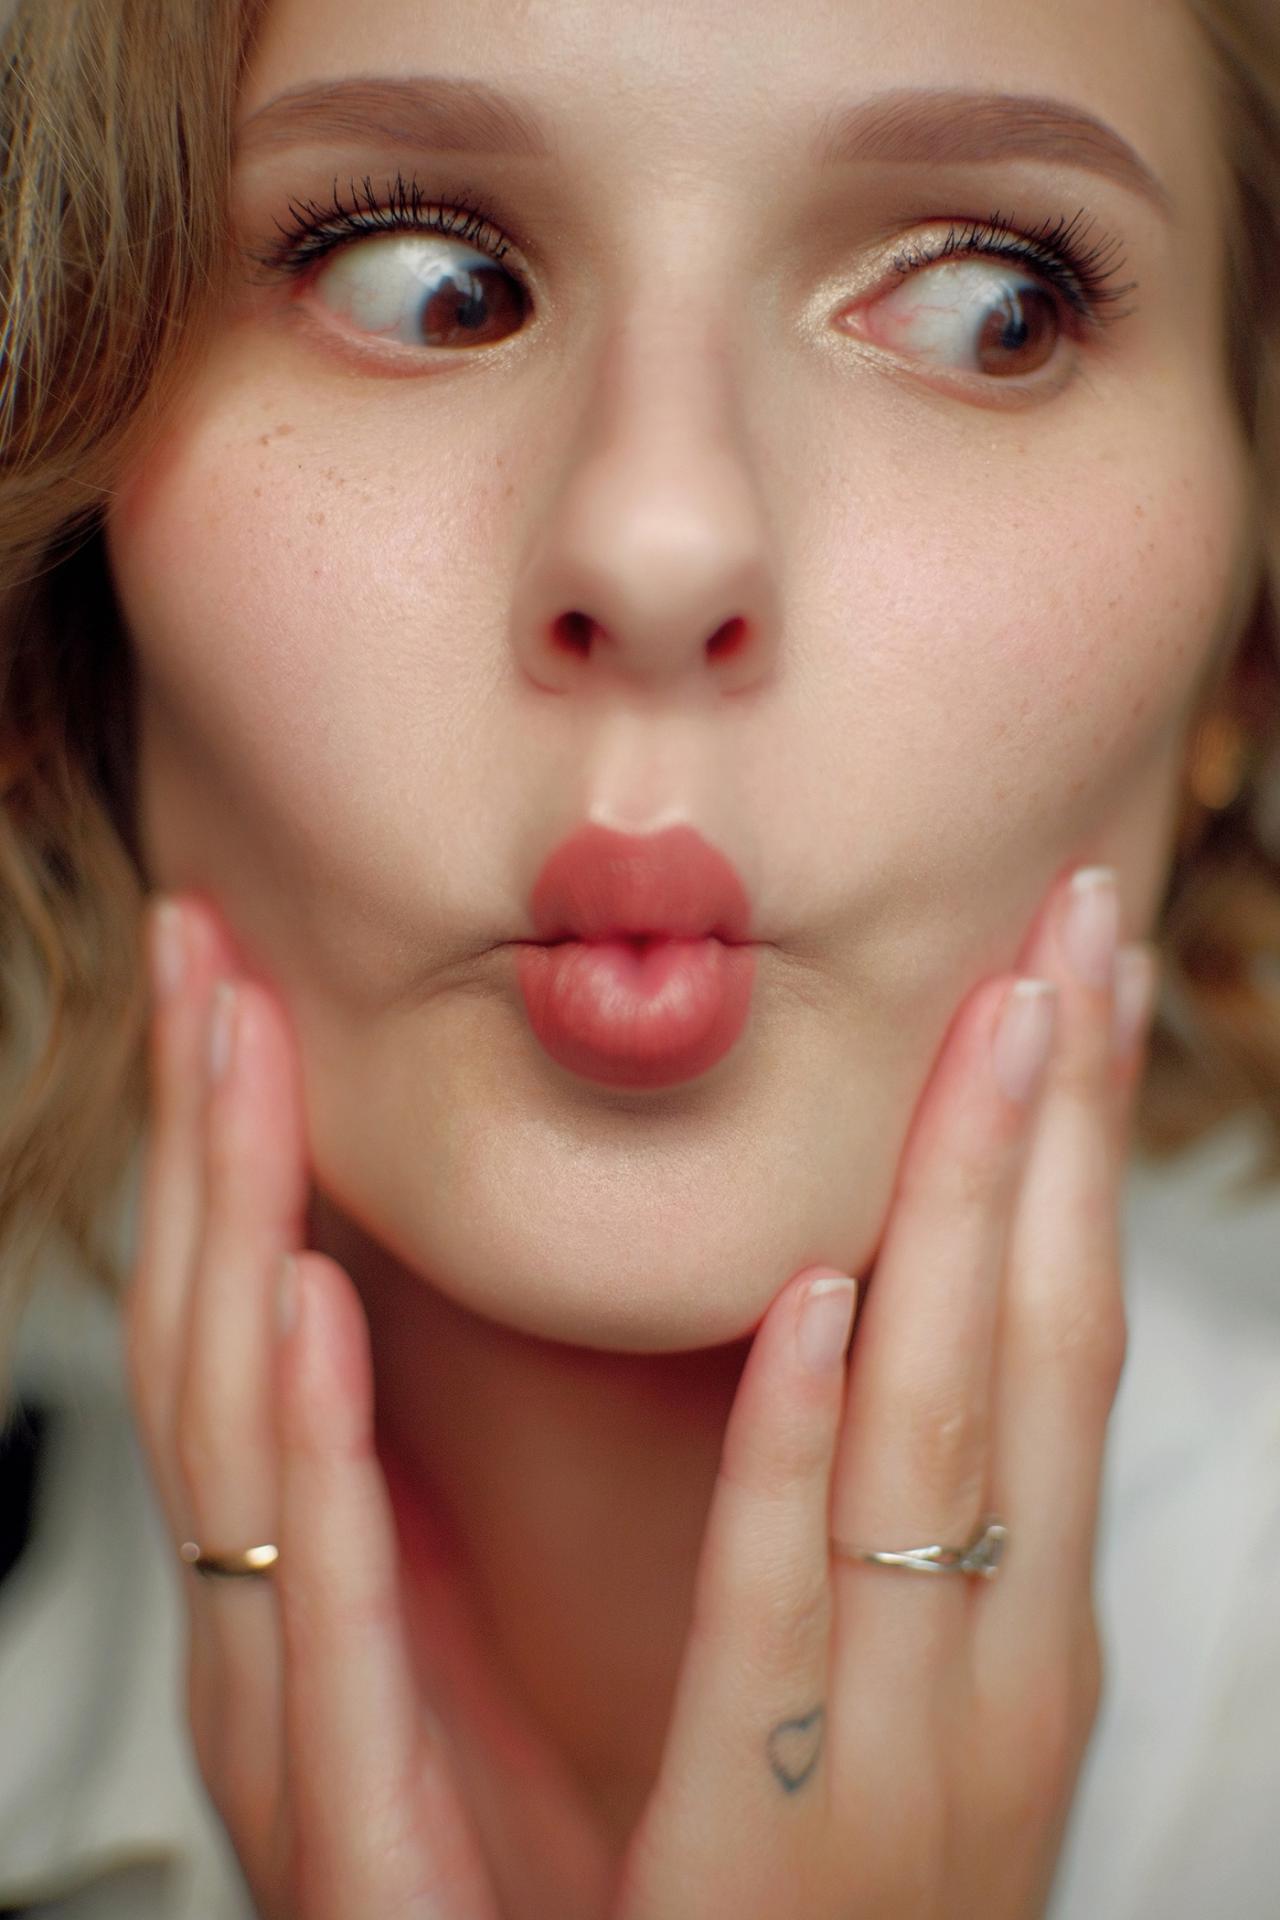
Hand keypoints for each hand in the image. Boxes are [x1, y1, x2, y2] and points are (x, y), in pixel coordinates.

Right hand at [126, 894, 618, 1919]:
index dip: (244, 1151)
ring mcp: (298, 1748)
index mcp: (336, 1592)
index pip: (269, 1328)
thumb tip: (621, 1273)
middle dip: (209, 1148)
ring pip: (239, 1468)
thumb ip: (525, 1482)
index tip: (245, 967)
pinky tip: (312, 1312)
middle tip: (202, 954)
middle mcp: (286, 1649)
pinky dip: (314, 1467)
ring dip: (232, 1245)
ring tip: (238, 1063)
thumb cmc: (607, 1872)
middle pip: (225, 1359)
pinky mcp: (358, 1859)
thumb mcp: (556, 1641)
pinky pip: (326, 1648)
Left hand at [608, 863, 1156, 1919]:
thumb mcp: (898, 1691)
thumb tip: (866, 1312)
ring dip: (978, 1221)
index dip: (1076, 1150)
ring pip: (954, 1445)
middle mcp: (1001, 1667)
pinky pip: (793, 1614)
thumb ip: (888, 1517)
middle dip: (1063, 1131)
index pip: (1059, 1338)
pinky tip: (828, 1301)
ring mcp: (906, 1754)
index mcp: (1016, 1620)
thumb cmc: (824, 1901)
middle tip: (1076, 923)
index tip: (1076, 973)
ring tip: (1000, 1022)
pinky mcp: (768, 1841)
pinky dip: (812, 1452)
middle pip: (1043, 1351)